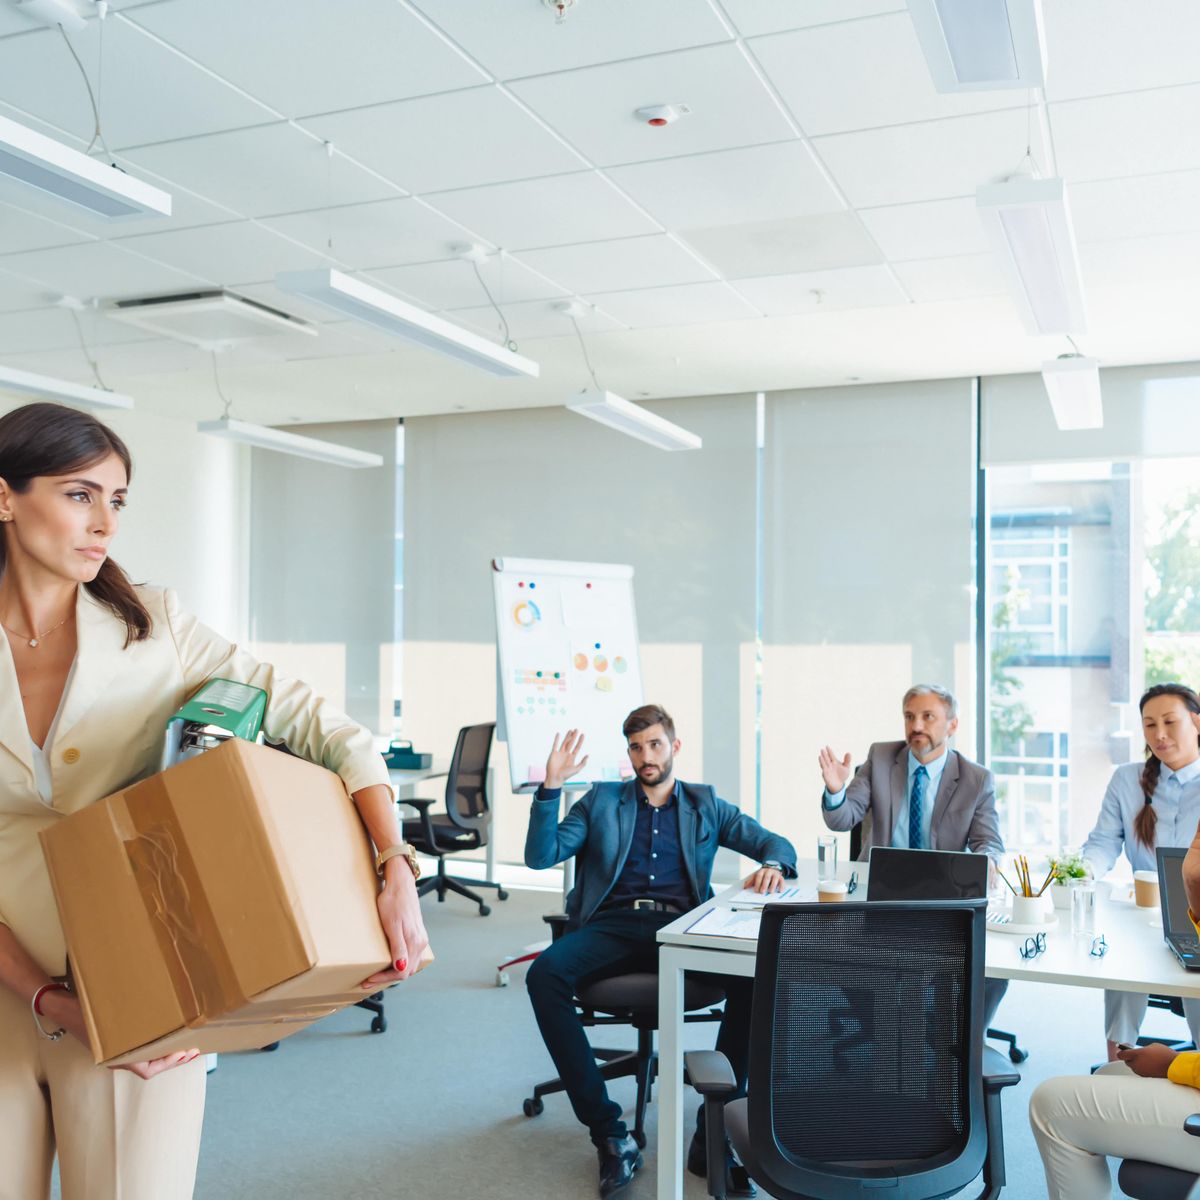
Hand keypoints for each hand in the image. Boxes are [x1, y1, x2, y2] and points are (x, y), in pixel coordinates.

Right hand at [43, 991, 199, 1077]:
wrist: (61, 1006)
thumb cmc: (82, 1011)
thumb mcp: (106, 1019)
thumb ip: (128, 1023)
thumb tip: (154, 1022)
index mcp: (116, 1057)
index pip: (147, 1070)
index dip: (168, 1064)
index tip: (184, 1052)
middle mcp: (117, 1058)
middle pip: (151, 1067)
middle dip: (173, 1060)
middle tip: (193, 1051)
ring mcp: (116, 1052)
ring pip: (146, 1059)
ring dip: (166, 1053)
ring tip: (185, 1044)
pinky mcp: (115, 1043)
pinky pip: (139, 1049)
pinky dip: (155, 1045)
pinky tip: (166, 1034)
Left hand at [360, 857, 429, 989]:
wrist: (400, 883)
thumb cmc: (393, 902)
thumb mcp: (392, 926)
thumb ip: (398, 948)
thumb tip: (401, 968)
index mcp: (415, 943)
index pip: (402, 971)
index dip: (384, 978)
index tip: (368, 980)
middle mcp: (421, 943)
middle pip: (407, 970)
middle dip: (387, 978)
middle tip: (368, 980)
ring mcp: (420, 938)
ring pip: (409, 964)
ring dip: (394, 972)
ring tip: (376, 973)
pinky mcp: (417, 933)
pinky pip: (410, 955)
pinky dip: (399, 963)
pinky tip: (389, 961)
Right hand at [545, 729, 588, 789]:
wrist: (555, 778)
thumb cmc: (566, 775)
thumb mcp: (576, 769)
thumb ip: (583, 763)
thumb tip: (588, 755)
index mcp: (572, 757)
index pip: (577, 747)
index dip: (580, 741)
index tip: (583, 735)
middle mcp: (566, 754)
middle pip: (571, 743)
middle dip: (574, 736)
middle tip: (577, 729)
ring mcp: (560, 753)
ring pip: (564, 742)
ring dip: (567, 736)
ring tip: (570, 730)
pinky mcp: (553, 753)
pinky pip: (555, 745)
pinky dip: (556, 739)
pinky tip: (558, 734)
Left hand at [744, 867, 784, 894]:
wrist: (773, 868)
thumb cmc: (764, 874)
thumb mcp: (756, 875)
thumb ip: (750, 881)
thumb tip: (744, 887)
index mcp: (762, 871)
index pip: (759, 876)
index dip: (757, 883)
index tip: (755, 890)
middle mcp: (769, 872)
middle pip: (766, 877)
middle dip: (764, 885)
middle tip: (762, 892)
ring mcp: (775, 874)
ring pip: (775, 879)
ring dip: (772, 885)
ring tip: (770, 891)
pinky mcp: (781, 878)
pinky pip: (782, 881)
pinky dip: (781, 886)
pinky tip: (780, 891)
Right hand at [818, 746, 851, 793]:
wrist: (839, 785)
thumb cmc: (842, 775)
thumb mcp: (846, 768)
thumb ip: (847, 761)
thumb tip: (849, 753)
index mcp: (834, 762)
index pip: (831, 755)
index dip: (829, 751)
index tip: (827, 746)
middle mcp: (830, 765)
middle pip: (827, 758)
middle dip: (824, 754)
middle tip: (822, 749)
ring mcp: (827, 769)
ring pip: (824, 763)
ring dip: (822, 760)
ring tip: (820, 755)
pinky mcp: (825, 774)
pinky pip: (823, 770)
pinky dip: (822, 767)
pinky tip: (821, 766)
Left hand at [1117, 1042, 1177, 1077]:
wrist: (1176, 1067)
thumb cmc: (1165, 1054)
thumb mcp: (1152, 1047)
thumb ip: (1142, 1050)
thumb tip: (1139, 1054)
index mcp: (1136, 1054)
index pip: (1121, 1055)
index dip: (1121, 1052)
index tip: (1122, 1050)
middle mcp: (1137, 1064)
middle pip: (1127, 1062)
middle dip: (1129, 1059)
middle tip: (1133, 1055)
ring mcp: (1142, 1072)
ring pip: (1134, 1068)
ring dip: (1136, 1065)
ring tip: (1142, 1061)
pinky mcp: (1148, 1078)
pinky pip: (1141, 1073)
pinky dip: (1143, 1069)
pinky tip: (1148, 1066)